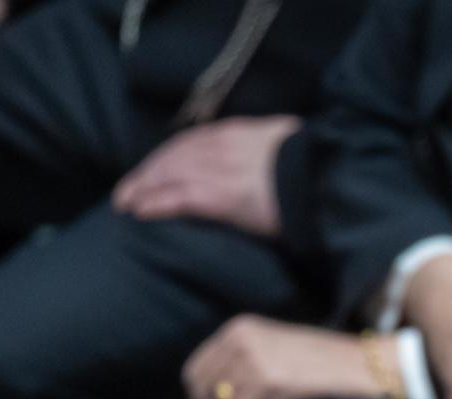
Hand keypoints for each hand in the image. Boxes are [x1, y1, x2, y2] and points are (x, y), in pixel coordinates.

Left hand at [112, 115, 299, 237]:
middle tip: (126, 191)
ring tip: (125, 203)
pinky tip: (139, 211)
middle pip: (172, 156)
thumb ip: (268, 150)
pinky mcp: (220, 196)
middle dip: (146, 173)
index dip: (168, 156)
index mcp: (238, 133)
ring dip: (142, 188)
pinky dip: (155, 203)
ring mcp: (219, 171)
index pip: (192, 141)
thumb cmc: (315, 168)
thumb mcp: (287, 145)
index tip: (154, 168)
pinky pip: (177, 197)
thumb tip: (267, 161)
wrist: (326, 179)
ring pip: (168, 175)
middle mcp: (221, 146)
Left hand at [183, 315, 375, 398]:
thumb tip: (217, 393)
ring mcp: (253, 359)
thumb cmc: (324, 364)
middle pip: (200, 388)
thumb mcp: (275, 346)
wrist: (362, 366)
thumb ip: (244, 360)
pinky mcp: (268, 381)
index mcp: (240, 329)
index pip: (196, 368)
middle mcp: (240, 340)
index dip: (202, 395)